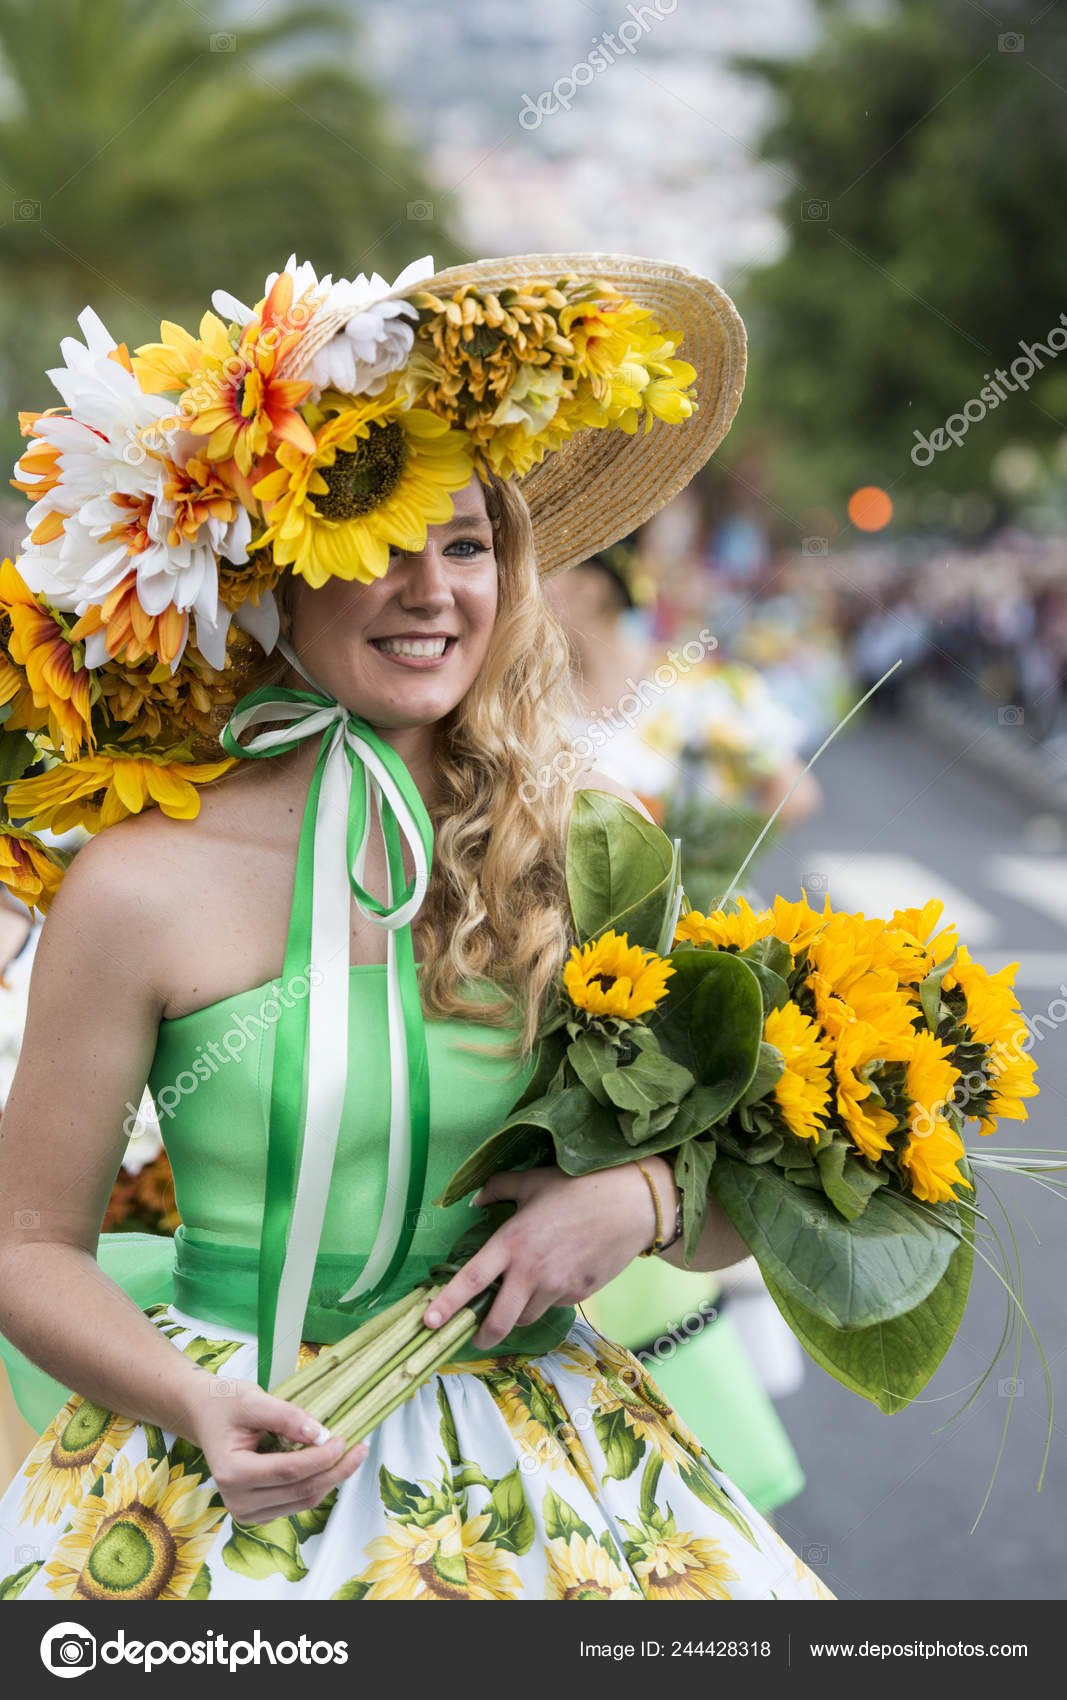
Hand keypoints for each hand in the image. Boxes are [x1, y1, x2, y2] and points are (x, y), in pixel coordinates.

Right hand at [182, 1374, 368, 1525]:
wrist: (207, 1416)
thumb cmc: (226, 1404)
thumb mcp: (253, 1399)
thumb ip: (286, 1416)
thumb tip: (320, 1434)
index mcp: (231, 1473)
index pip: (287, 1471)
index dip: (320, 1458)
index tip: (344, 1439)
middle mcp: (237, 1500)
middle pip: (299, 1491)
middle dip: (335, 1471)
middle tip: (361, 1448)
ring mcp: (248, 1511)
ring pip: (303, 1501)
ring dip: (331, 1479)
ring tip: (353, 1455)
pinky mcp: (260, 1512)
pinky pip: (297, 1502)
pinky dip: (318, 1484)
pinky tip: (331, 1464)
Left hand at [422, 1159, 676, 1349]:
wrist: (631, 1203)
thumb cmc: (579, 1186)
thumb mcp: (533, 1181)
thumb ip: (498, 1189)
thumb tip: (475, 1199)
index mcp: (512, 1242)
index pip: (472, 1279)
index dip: (447, 1303)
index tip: (428, 1322)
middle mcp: (530, 1271)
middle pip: (498, 1321)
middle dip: (482, 1336)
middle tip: (476, 1336)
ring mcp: (556, 1286)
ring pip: (526, 1317)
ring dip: (516, 1314)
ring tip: (519, 1297)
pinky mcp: (578, 1293)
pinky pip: (554, 1305)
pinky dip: (547, 1299)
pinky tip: (556, 1276)